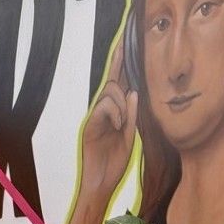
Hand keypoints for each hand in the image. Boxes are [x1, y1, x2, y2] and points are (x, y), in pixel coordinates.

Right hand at [80, 47, 139, 199]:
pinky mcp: (90, 123)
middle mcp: (104, 111)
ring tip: (123, 124)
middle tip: (128, 55)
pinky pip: (104, 106)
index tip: (124, 40)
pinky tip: (117, 126)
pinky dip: (115, 113)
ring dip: (122, 104)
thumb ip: (131, 115)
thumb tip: (133, 91)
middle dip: (120, 67)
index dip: (120, 62)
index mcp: (115, 113)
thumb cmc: (114, 163)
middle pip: (113, 81)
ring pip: (110, 92)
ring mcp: (96, 116)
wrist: (100, 183)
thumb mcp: (130, 137)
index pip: (118, 83)